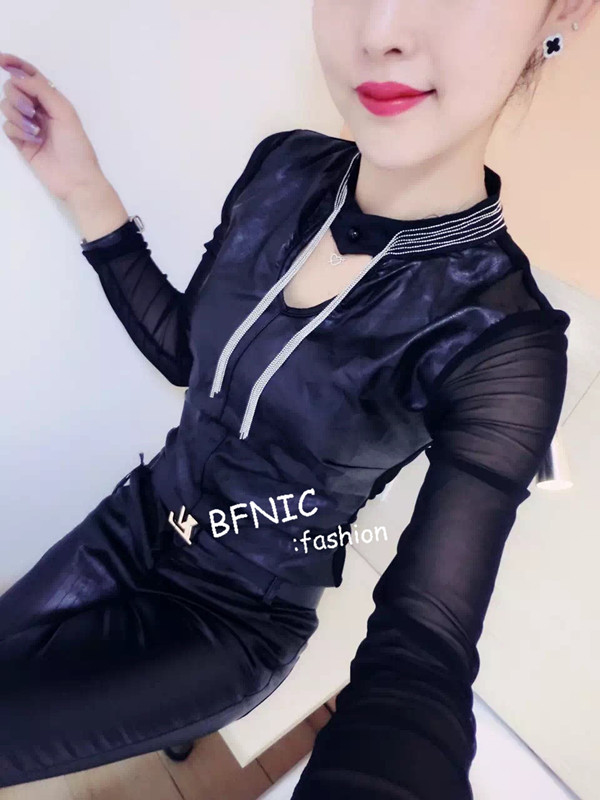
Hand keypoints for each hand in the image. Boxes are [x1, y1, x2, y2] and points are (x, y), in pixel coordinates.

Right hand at [0, 52, 104, 201]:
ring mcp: (28, 125)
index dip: (15, 65)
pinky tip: (33, 140)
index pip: (30, 76)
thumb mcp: (64, 112)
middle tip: (30, 111)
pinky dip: (17, 131)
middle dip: (17, 96)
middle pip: (12, 88)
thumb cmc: (76, 146)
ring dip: (18, 115)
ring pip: (6, 106)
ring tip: (36, 131)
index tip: (1, 60)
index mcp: (51, 99)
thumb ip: (41, 90)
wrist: (75, 178)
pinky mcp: (20, 142)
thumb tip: (18, 77)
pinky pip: (7, 126)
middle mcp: (38, 109)